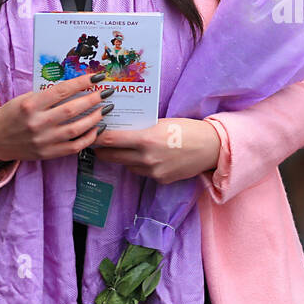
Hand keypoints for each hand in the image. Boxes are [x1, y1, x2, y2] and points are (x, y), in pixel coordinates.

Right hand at [0, 71, 108, 162]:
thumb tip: (75, 86)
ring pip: (77, 128)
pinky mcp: (48, 154)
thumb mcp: (24, 99)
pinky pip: (75, 147)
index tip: (97, 76)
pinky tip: (98, 128)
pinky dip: (89, 137)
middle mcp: (37, 123)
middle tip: (107, 92)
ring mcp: (44, 140)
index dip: (82, 82)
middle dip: (94, 99)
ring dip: (95, 117)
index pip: (62, 90)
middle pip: (73, 109)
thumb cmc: (11, 116)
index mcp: (30, 105)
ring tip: (106, 109)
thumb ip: (47, 95)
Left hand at [93, 118, 219, 183]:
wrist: (212, 148)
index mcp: (145, 140)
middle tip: (97, 143)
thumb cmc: (188, 129)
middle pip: (112, 156)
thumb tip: (122, 129)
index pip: (110, 140)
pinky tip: (150, 157)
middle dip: (103, 150)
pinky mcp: (160, 180)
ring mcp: (153, 172)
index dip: (97, 137)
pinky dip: (141, 165)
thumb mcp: (162, 123)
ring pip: (127, 165)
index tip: (92, 132)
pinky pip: (142, 172)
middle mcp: (146, 158)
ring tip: (126, 148)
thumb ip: (141, 129)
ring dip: (123, 158)